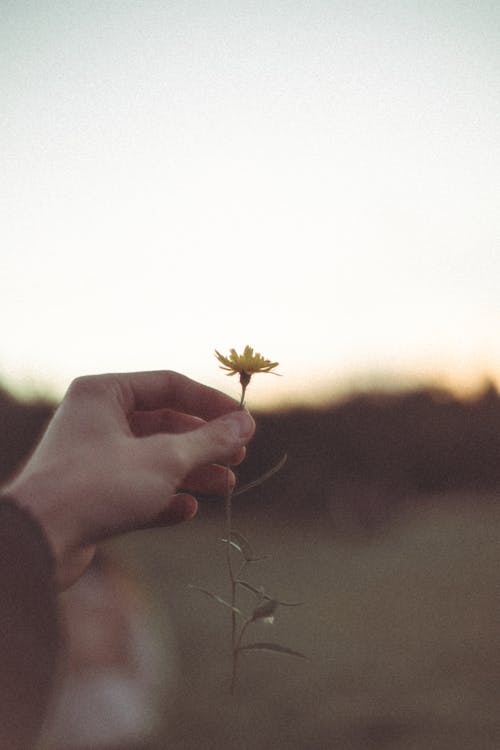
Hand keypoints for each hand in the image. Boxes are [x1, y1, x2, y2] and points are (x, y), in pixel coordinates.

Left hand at [5, 371, 254, 588]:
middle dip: (204, 442)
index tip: (244, 422)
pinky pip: (137, 489)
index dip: (210, 402)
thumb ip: (209, 440)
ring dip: (192, 471)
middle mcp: (96, 420)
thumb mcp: (164, 459)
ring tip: (226, 485)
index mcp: (104, 394)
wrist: (37, 542)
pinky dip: (165, 498)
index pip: (169, 385)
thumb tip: (246, 424)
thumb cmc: (98, 486)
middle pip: (164, 423)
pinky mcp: (92, 496)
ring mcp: (93, 459)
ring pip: (154, 458)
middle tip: (238, 456)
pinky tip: (187, 510)